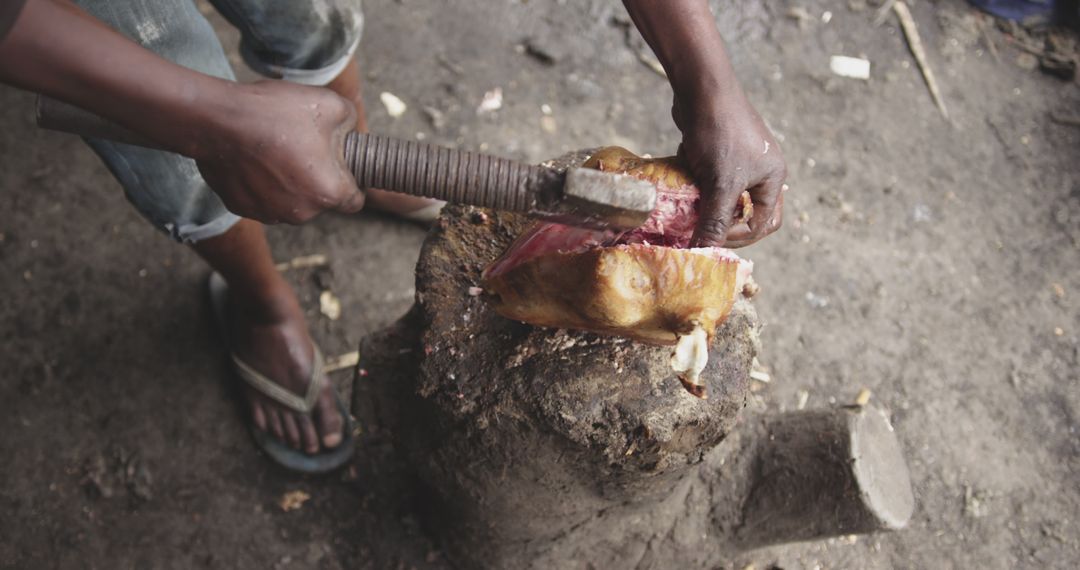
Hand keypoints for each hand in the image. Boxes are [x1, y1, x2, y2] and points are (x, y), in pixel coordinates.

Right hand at [193, 80, 364, 223]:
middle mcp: (302, 212)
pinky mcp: (243, 208)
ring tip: (276, 148)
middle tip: (303, 145)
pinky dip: (262, 183)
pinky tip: (254, 158)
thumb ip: (351, 123)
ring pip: (291, 200)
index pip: (356, 200)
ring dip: (289, 181)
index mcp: (329, 193)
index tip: (345, 167)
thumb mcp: (331, 105)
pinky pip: (262, 197)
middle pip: (321, 198)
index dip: (353, 182)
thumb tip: (351, 131)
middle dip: (318, 176)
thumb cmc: (276, 113)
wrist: (217, 120)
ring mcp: (270, 213)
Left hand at [673, 86, 786, 247]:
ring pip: (722, 197)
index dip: (738, 237)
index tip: (710, 239)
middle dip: (722, 224)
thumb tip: (704, 252)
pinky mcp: (715, 152)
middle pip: (745, 213)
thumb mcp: (721, 183)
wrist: (701, 88)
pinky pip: (707, 181)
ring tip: (687, 211)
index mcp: (772, 179)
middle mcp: (759, 171)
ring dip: (705, 206)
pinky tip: (681, 187)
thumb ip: (715, 220)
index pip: (764, 224)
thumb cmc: (720, 134)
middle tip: (701, 232)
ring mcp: (737, 161)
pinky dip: (694, 187)